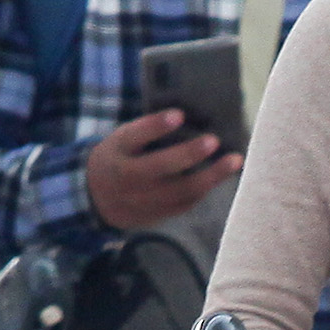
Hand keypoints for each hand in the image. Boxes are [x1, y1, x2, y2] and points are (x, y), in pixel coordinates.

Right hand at [83, 105, 239, 231]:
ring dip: (211, 176)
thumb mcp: (121, 140)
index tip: (179, 114)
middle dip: (188, 154)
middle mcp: (126, 177)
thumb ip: (146, 131)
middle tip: (214, 140)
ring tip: (235, 160)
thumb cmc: (118, 158)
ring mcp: (142, 200)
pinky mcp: (155, 215)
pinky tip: (222, 175)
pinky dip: (205, 189)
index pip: (133, 136)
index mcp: (116, 151)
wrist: (95, 199)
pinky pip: (184, 204)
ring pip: (179, 190)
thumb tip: (190, 116)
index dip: (155, 126)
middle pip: (159, 167)